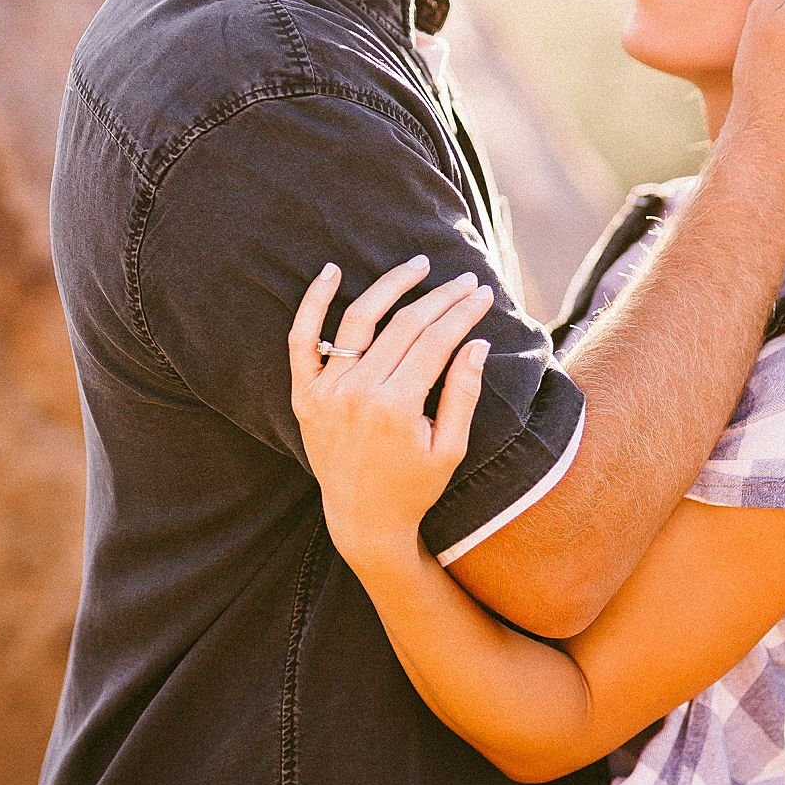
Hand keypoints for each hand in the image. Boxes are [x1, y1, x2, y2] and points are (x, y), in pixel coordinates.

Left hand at [288, 255, 493, 567]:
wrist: (362, 519)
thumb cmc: (414, 487)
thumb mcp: (450, 448)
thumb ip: (463, 393)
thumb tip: (477, 342)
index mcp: (396, 408)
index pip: (436, 341)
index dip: (462, 313)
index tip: (482, 294)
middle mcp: (357, 394)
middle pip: (405, 325)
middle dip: (441, 298)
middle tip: (465, 280)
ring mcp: (326, 391)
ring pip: (360, 320)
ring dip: (392, 285)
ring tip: (418, 265)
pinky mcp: (304, 394)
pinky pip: (302, 339)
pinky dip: (313, 302)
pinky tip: (332, 271)